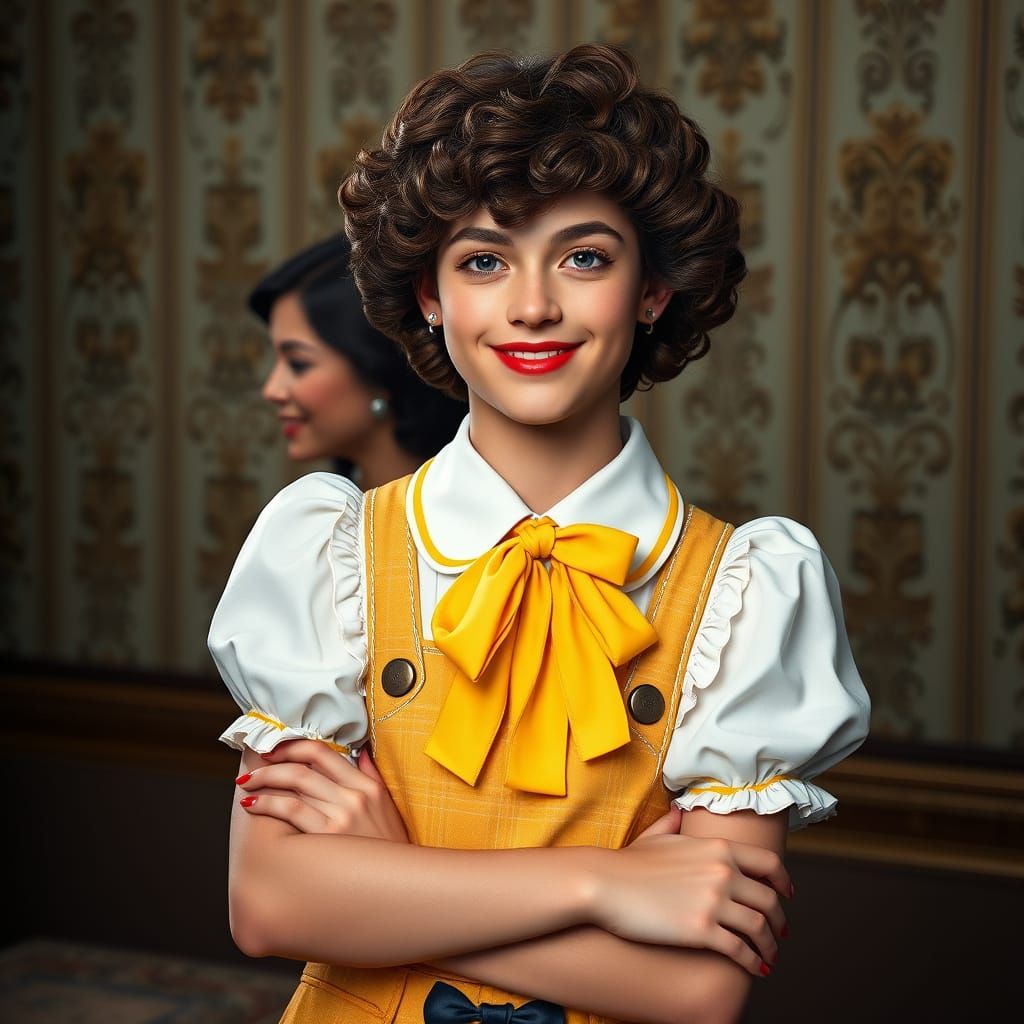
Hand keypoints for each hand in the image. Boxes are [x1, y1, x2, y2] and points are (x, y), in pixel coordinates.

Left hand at [236, 739, 408, 842]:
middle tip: (252, 768)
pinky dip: (267, 803)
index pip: (323, 753)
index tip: (274, 750)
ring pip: (294, 786)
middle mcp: (354, 797)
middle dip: (271, 764)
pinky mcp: (327, 837)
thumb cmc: (389, 849)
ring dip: (264, 781)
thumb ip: (372, 776)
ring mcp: (341, 816)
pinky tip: (253, 805)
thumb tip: (361, 752)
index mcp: (367, 786)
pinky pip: (291, 810)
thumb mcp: (388, 807)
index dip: (292, 746)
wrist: (398, 887)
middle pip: (303, 768)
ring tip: (246, 784)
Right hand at [591, 809, 789, 975]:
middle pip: (769, 901)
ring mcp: (713, 901)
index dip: (784, 882)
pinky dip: (752, 963)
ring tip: (768, 958)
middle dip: (780, 922)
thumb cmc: (627, 863)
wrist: (604, 884)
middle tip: (780, 934)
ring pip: (760, 929)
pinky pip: (740, 951)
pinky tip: (753, 969)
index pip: (769, 863)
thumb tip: (678, 811)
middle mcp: (722, 872)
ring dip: (770, 947)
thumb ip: (674, 823)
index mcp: (717, 848)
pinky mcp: (701, 930)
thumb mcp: (656, 836)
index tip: (787, 895)